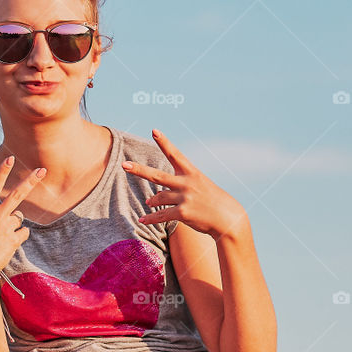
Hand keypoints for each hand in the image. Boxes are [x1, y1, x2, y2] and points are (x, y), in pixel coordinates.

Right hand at [0, 156, 44, 275]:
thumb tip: (5, 212)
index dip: (2, 171)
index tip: (10, 158)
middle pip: (17, 195)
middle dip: (31, 181)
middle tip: (42, 170)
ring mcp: (6, 229)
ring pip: (19, 217)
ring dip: (13, 222)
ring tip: (0, 236)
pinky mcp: (14, 241)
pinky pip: (23, 232)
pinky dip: (18, 236)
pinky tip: (7, 244)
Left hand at [121, 129, 248, 239]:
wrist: (227, 218)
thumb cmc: (212, 201)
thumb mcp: (199, 187)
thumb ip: (176, 188)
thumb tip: (152, 199)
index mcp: (192, 173)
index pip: (175, 154)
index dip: (164, 142)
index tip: (154, 131)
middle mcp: (187, 183)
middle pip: (157, 176)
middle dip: (139, 170)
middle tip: (124, 165)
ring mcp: (184, 198)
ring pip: (158, 198)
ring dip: (152, 201)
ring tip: (149, 203)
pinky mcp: (183, 213)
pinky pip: (161, 215)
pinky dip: (150, 219)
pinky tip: (142, 220)